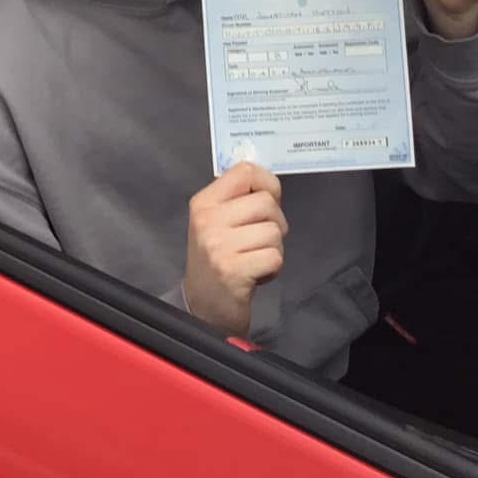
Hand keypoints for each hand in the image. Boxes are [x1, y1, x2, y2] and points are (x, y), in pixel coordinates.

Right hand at [182, 162, 286, 338]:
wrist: (203, 306)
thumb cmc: (217, 259)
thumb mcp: (217, 222)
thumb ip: (238, 200)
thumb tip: (268, 182)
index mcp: (204, 203)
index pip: (244, 171)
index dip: (266, 183)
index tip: (267, 200)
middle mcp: (208, 220)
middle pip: (266, 202)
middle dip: (275, 221)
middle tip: (260, 239)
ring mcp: (219, 246)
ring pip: (273, 231)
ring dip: (274, 247)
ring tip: (255, 258)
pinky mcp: (234, 270)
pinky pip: (275, 256)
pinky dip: (273, 267)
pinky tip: (257, 274)